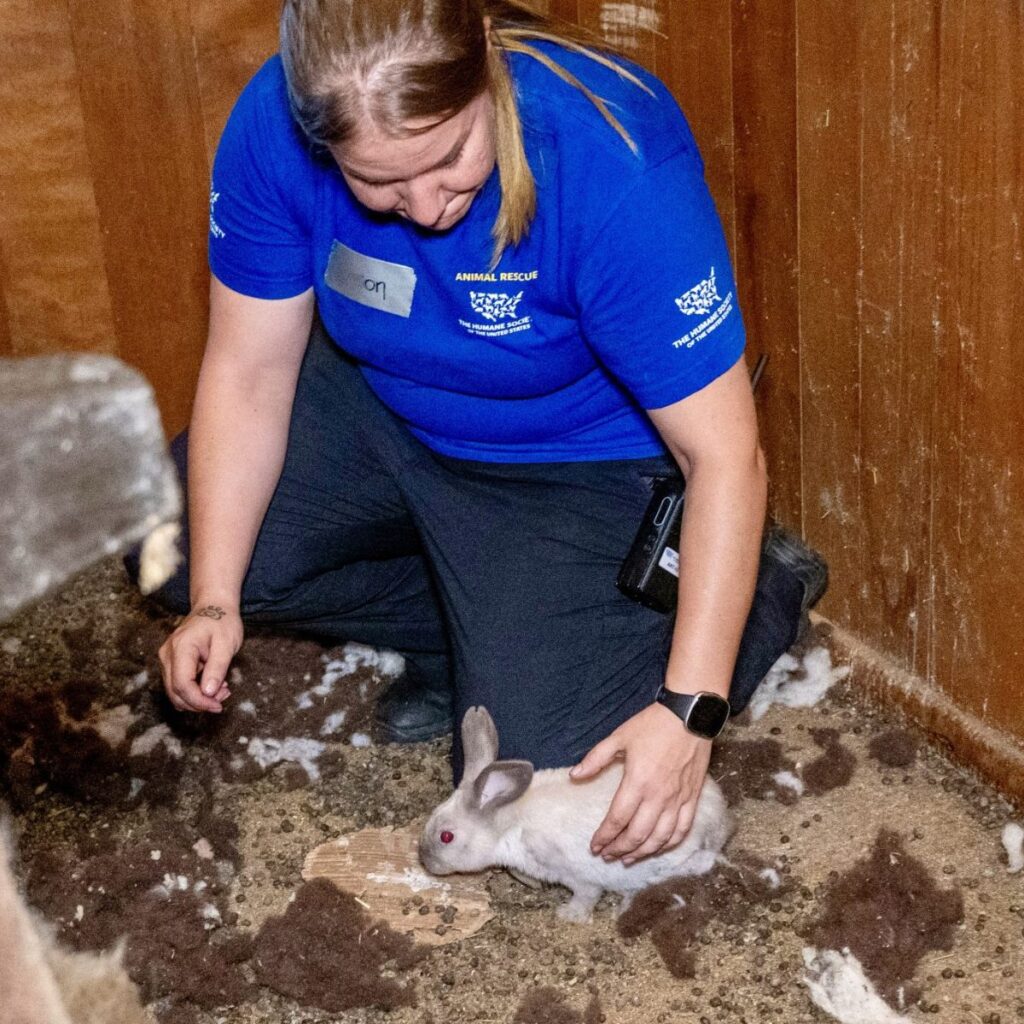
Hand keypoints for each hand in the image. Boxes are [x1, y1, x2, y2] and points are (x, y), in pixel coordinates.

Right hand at [157, 604, 242, 712]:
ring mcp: (166, 659)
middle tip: (224, 697)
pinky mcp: (170, 663)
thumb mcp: (227, 643)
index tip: (218, 706)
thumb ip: (217, 668)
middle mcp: (167, 654)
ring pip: (175, 691)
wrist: (213, 606)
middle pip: (175, 692)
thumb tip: (208, 693)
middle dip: (199, 702)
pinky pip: (178, 685)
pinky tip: (213, 685)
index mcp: (181, 647)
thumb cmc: (222, 622)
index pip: (182, 684)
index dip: (199, 701)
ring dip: (198, 699)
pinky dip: (194, 692)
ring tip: (222, 689)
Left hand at [569, 702, 712, 864]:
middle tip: (607, 856)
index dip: (604, 836)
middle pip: (637, 834)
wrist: (690, 716)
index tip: (594, 846)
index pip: (617, 819)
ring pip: (659, 838)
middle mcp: (658, 796)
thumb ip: (595, 758)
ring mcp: (677, 799)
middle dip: (620, 849)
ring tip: (628, 859)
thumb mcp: (619, 737)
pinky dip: (669, 844)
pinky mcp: (692, 798)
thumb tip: (574, 775)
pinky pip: (682, 829)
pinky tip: (658, 848)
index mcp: (637, 782)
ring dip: (642, 852)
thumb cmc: (653, 725)